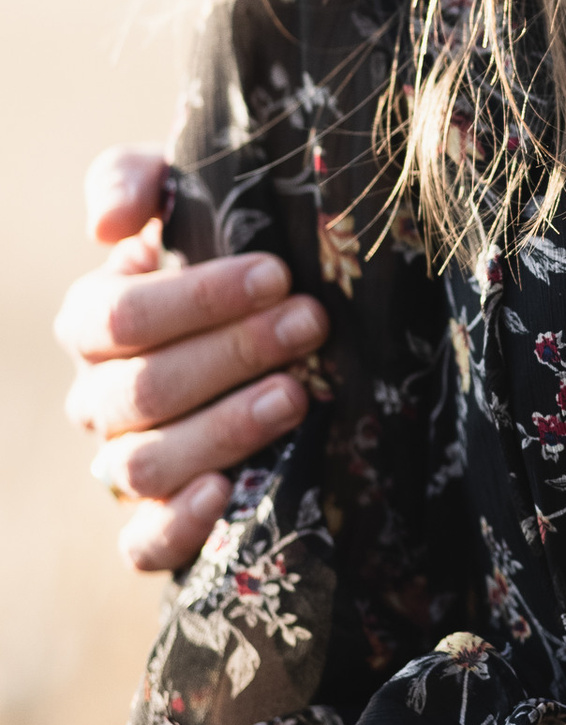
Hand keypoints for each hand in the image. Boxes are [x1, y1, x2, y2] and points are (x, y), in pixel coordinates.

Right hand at [57, 147, 313, 569]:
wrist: (273, 317)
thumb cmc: (225, 248)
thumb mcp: (181, 192)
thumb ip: (132, 180)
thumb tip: (110, 228)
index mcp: (95, 322)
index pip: (119, 317)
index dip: (196, 299)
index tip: (277, 273)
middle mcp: (100, 397)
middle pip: (143, 389)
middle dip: (232, 354)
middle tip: (310, 323)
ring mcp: (124, 463)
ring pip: (146, 463)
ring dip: (223, 429)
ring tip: (297, 396)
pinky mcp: (155, 521)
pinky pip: (142, 544)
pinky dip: (177, 526)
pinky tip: (226, 493)